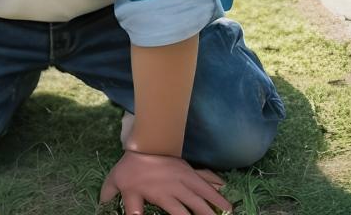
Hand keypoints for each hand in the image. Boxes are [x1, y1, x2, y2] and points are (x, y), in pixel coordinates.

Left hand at [99, 150, 231, 214]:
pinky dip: (215, 180)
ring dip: (217, 199)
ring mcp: (184, 175)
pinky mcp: (187, 167)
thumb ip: (129, 204)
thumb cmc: (129, 169)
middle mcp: (176, 186)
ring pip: (204, 189)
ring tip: (229, 209)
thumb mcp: (121, 186)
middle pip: (196, 203)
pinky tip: (224, 185)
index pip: (179, 214)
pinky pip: (204, 174)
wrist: (138, 142)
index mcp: (162, 193)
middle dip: (207, 213)